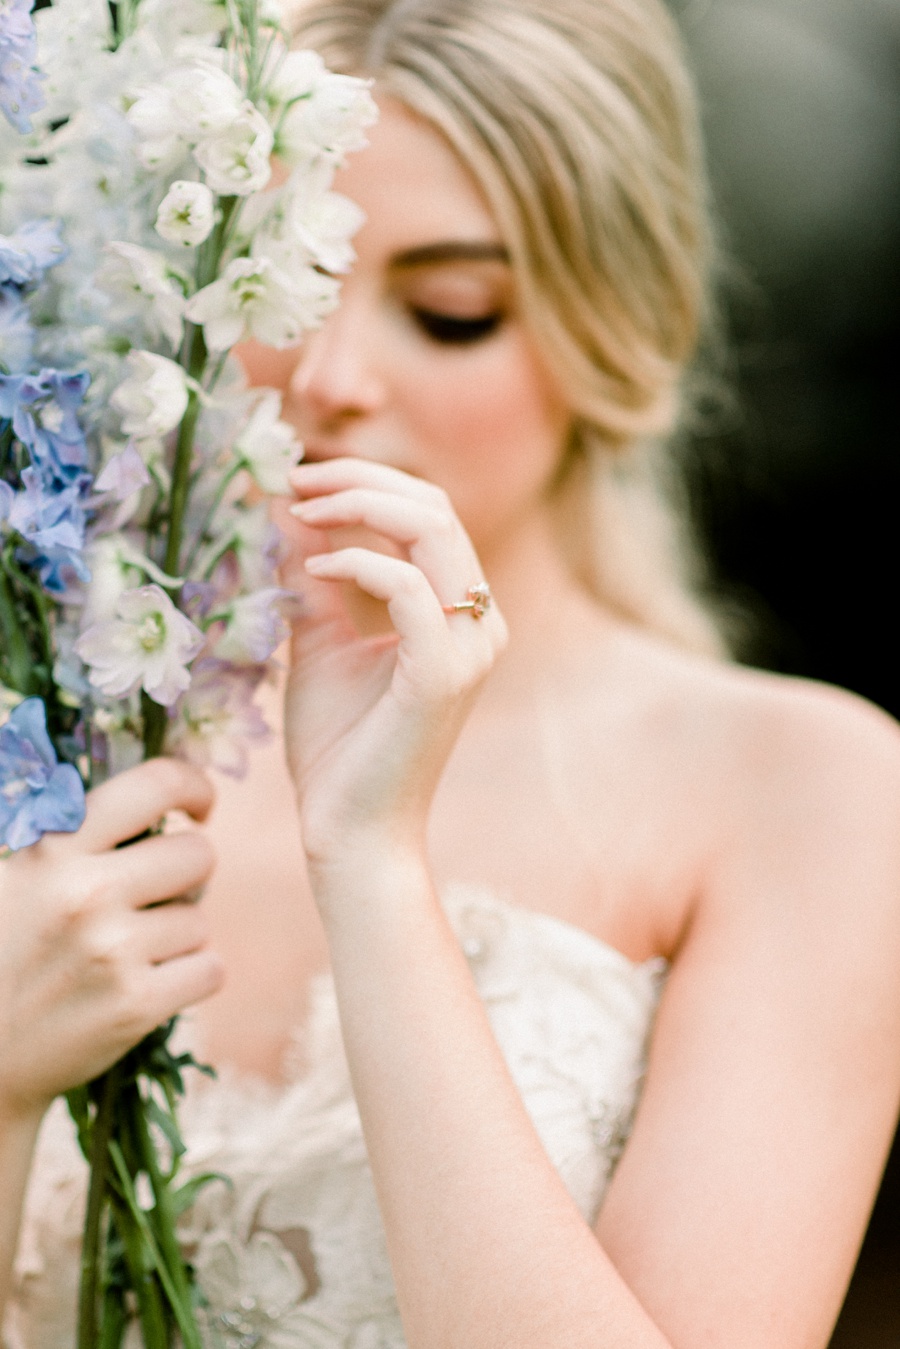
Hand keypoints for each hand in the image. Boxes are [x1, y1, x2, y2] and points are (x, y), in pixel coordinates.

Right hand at [0, 758, 221, 1120]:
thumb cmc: (6, 953)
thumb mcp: (18, 875)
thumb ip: (76, 837)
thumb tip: (161, 799)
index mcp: (55, 848)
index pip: (154, 784)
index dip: (193, 787)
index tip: (199, 808)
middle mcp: (87, 892)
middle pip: (198, 856)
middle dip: (187, 877)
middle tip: (154, 900)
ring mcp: (112, 950)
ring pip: (200, 920)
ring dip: (177, 938)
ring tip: (126, 957)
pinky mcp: (135, 1005)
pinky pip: (210, 970)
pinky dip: (189, 979)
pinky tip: (145, 987)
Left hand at [282, 458, 507, 870]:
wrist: (350, 831)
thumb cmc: (339, 746)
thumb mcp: (320, 641)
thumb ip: (314, 578)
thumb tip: (287, 510)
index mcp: (461, 613)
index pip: (429, 513)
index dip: (365, 482)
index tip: (297, 480)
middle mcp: (480, 623)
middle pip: (434, 506)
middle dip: (358, 479)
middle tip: (293, 480)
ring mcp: (470, 648)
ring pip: (431, 529)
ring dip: (357, 506)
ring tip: (298, 510)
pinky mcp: (443, 674)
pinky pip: (406, 587)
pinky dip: (356, 564)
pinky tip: (313, 570)